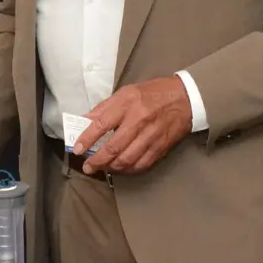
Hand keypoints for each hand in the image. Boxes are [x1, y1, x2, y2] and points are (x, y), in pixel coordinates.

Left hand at [77, 76, 192, 176]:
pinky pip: (142, 164)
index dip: (87, 138)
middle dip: (97, 160)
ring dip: (111, 167)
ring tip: (103, 168)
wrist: (186, 98)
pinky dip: (129, 169)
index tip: (77, 149)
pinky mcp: (161, 147)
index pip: (102, 124)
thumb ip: (104, 108)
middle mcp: (139, 120)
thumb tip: (84, 121)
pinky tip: (121, 168)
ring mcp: (151, 136)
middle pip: (114, 147)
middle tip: (87, 167)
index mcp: (128, 104)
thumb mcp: (126, 93)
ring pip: (127, 159)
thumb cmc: (153, 93)